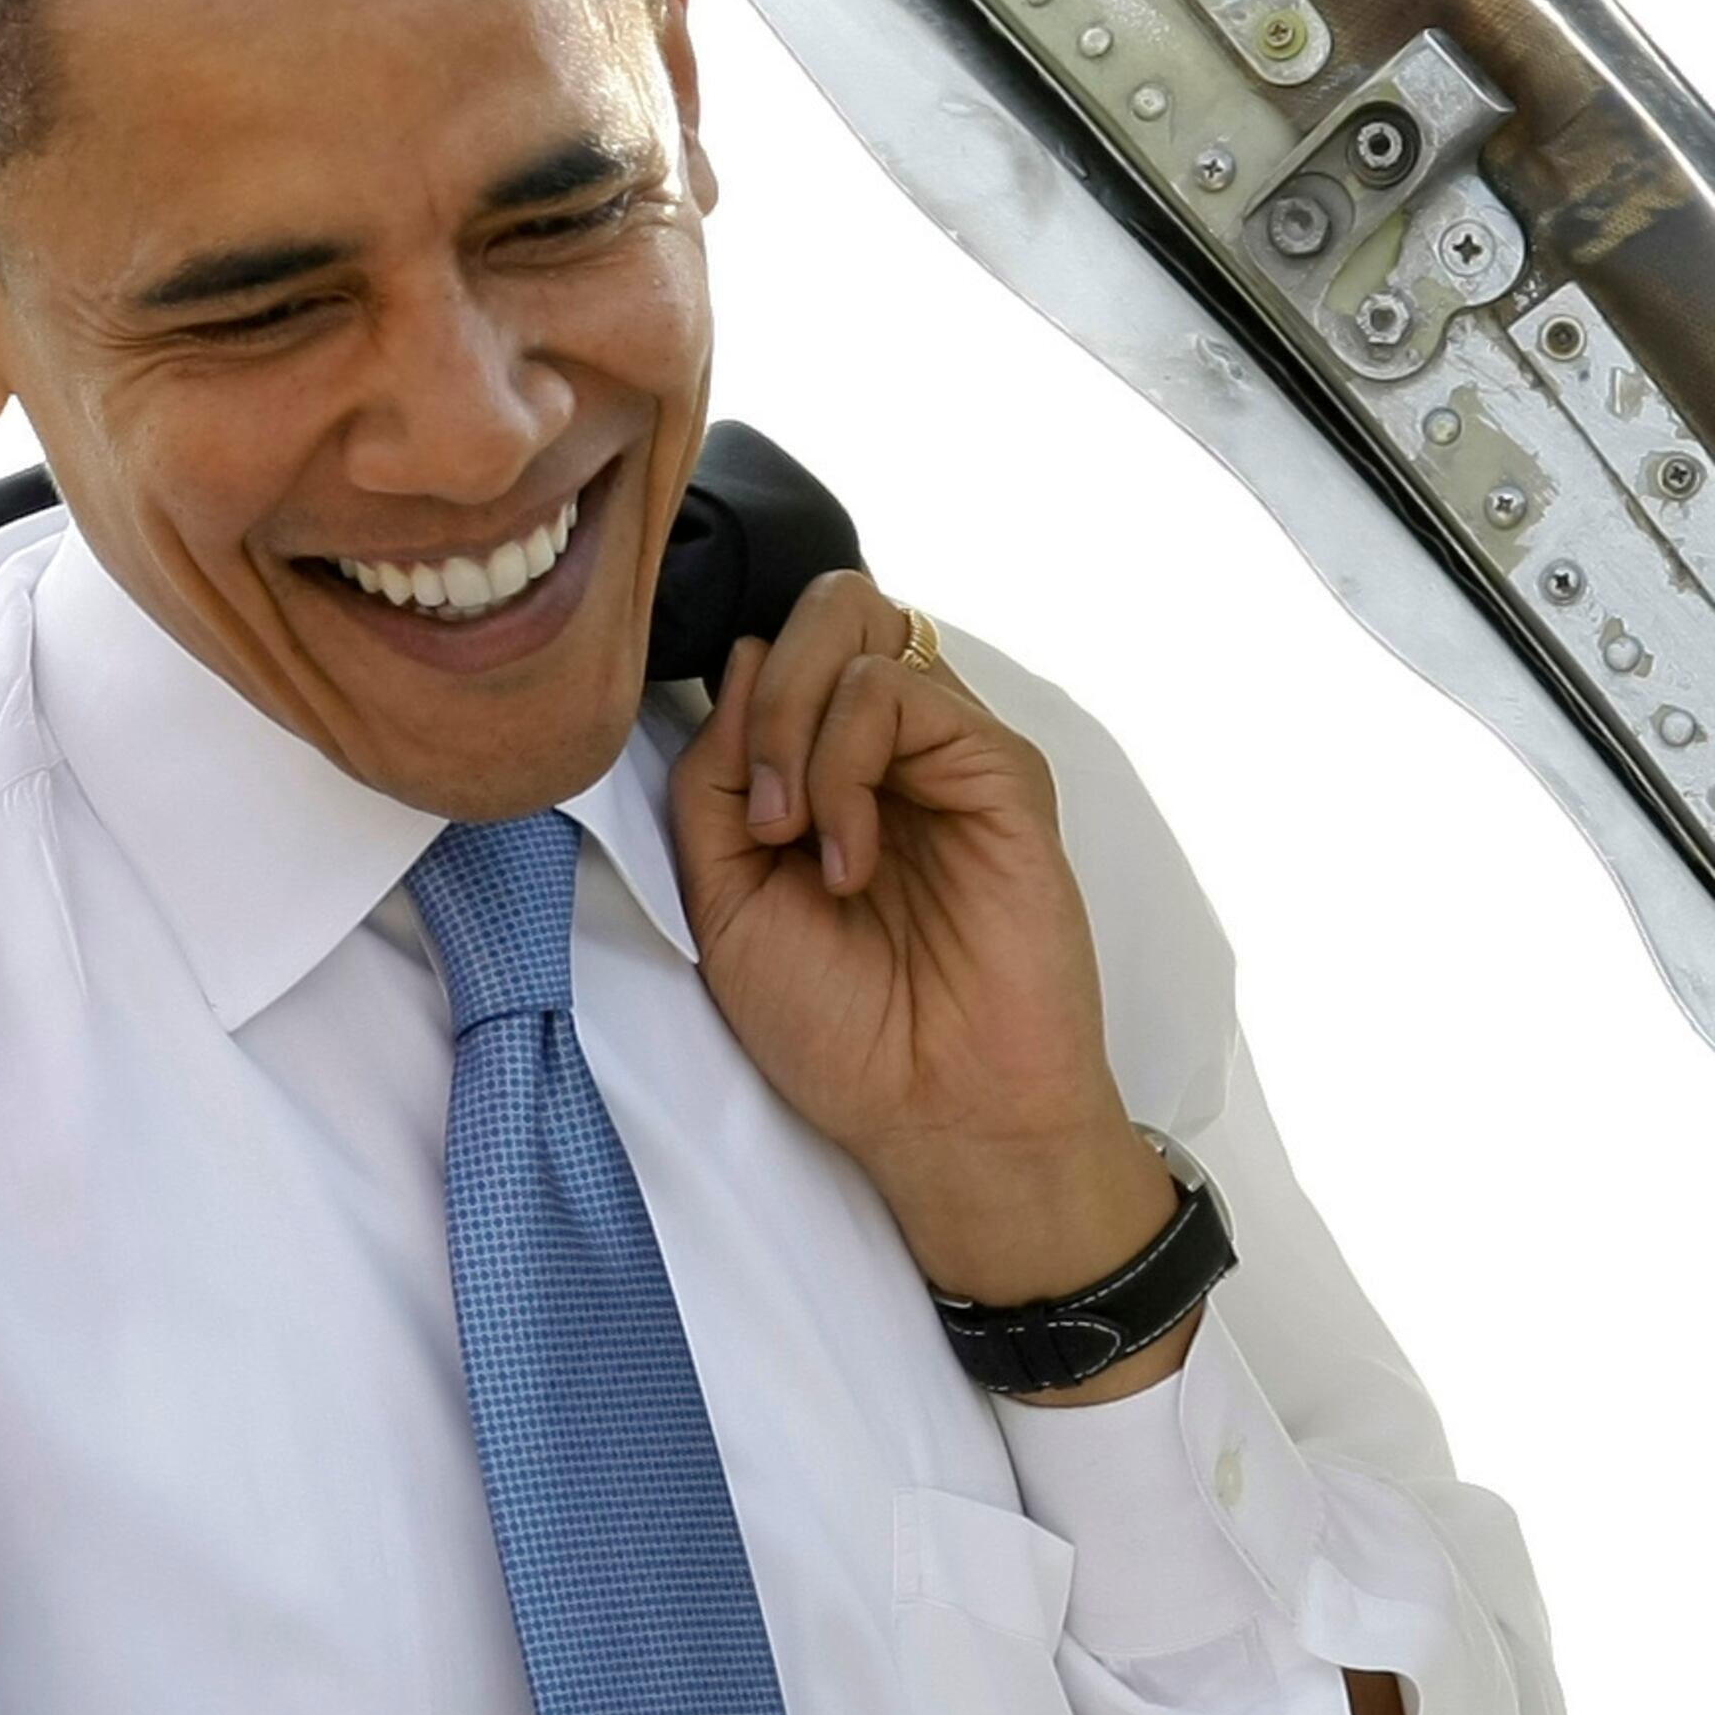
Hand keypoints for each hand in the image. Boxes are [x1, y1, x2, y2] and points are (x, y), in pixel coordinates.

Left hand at [671, 578, 1186, 1385]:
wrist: (933, 1108)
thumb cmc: (836, 1026)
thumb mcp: (722, 897)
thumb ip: (714, 779)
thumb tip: (734, 658)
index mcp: (822, 770)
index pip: (771, 648)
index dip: (728, 699)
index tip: (727, 811)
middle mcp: (890, 746)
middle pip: (823, 606)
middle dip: (761, 688)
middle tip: (761, 814)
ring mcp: (947, 750)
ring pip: (855, 625)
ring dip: (792, 726)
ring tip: (799, 841)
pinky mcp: (999, 768)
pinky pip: (901, 689)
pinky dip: (846, 761)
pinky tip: (852, 857)